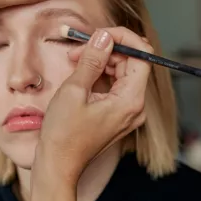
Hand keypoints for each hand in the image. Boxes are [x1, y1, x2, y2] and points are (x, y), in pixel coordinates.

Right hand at [35, 27, 151, 183]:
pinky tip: (80, 74)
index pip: (142, 56)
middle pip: (132, 63)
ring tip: (75, 60)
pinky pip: (115, 87)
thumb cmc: (63, 134)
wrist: (58, 166)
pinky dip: (100, 76)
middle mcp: (135, 107)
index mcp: (131, 100)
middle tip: (79, 49)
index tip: (100, 33)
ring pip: (122, 73)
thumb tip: (104, 37)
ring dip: (101, 61)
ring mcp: (128, 113)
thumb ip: (92, 60)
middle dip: (108, 50)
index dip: (123, 39)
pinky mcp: (118, 116)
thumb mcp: (74, 91)